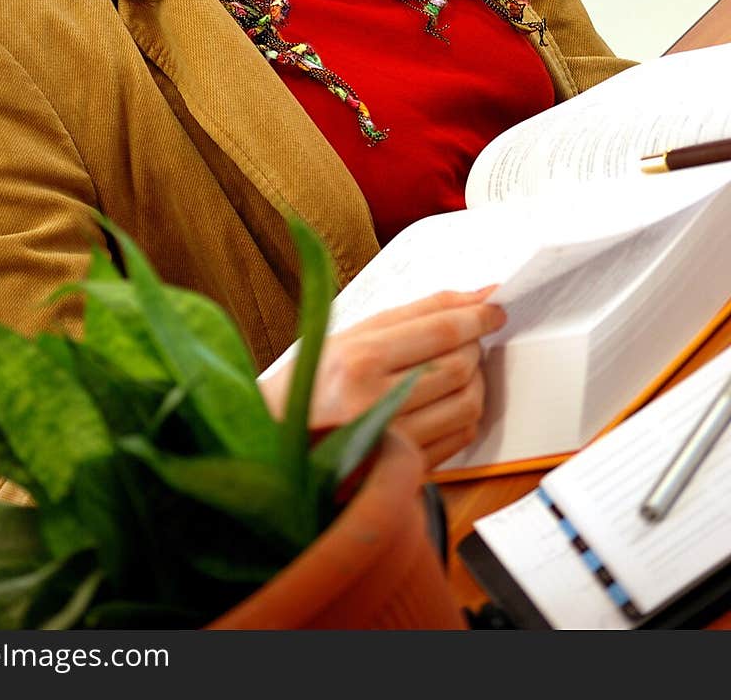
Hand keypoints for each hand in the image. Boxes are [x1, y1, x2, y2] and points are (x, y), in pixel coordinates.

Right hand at [260, 288, 505, 471]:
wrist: (275, 444)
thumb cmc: (310, 386)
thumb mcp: (349, 336)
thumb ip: (413, 315)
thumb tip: (474, 297)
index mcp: (358, 360)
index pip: (440, 329)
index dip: (478, 314)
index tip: (494, 306)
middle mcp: (374, 402)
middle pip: (460, 365)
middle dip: (476, 344)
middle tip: (471, 334)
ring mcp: (391, 442)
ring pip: (468, 402)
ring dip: (477, 379)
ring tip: (460, 367)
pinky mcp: (403, 470)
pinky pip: (460, 437)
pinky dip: (466, 413)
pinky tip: (448, 400)